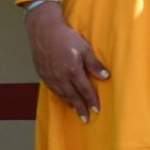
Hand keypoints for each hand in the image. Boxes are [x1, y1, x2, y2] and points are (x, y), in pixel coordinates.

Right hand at [24, 1, 108, 119]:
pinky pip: (52, 89)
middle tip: (86, 119)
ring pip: (61, 94)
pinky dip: (60, 96)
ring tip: (77, 112)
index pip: (85, 90)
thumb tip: (106, 77)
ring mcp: (50, 76)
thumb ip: (94, 64)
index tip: (97, 110)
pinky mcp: (43, 74)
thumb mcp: (85, 48)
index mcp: (72, 71)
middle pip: (72, 96)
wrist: (43, 31)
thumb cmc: (66, 37)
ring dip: (70, 104)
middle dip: (80, 108)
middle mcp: (60, 77)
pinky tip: (64, 98)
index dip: (92, 100)